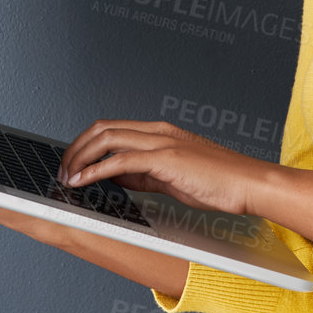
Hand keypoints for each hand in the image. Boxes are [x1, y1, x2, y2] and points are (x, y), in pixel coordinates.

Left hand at [57, 119, 268, 216]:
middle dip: (75, 148)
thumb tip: (117, 177)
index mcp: (161, 133)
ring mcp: (162, 142)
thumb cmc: (220, 183)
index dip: (86, 145)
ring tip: (67, 177)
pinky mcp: (166, 159)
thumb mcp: (174, 177)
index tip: (72, 164)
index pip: (112, 129)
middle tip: (62, 170)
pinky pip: (120, 161)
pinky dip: (95, 170)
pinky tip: (83, 181)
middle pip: (102, 128)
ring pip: (107, 138)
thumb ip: (146, 173)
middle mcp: (158, 132)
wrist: (250, 183)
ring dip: (79, 158)